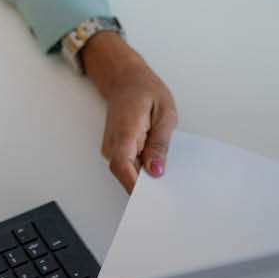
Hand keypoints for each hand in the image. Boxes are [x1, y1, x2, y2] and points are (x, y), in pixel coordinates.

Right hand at [80, 31, 178, 191]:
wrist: (125, 78)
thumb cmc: (144, 89)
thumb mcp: (164, 112)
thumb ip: (160, 143)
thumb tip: (156, 171)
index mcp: (125, 132)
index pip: (122, 166)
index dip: (135, 186)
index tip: (152, 199)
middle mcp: (112, 142)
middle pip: (126, 174)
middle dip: (146, 185)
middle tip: (168, 189)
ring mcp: (111, 146)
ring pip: (127, 171)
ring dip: (144, 174)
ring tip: (163, 165)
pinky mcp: (114, 149)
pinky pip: (127, 164)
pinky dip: (141, 167)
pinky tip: (155, 160)